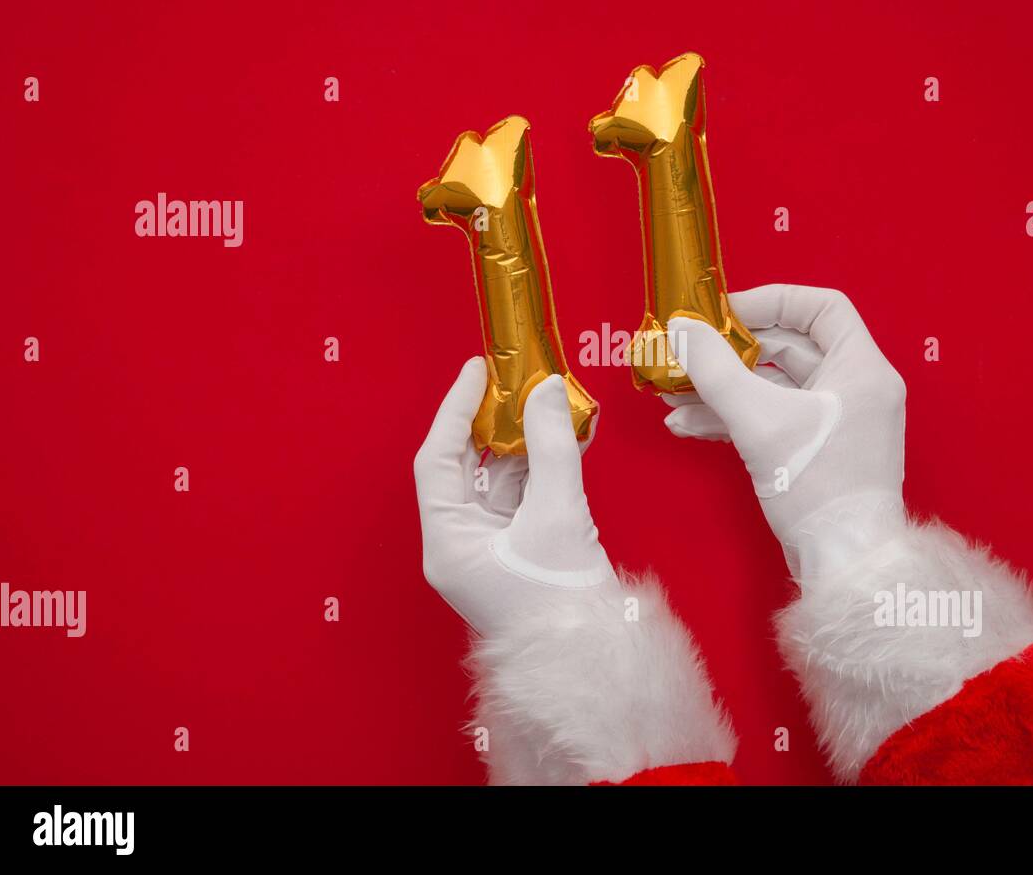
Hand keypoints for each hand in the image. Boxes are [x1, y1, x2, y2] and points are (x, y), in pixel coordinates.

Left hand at [414, 358, 613, 635]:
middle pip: (468, 466)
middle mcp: (461, 544)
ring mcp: (491, 549)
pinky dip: (542, 468)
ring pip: (499, 479)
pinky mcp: (520, 551)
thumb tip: (546, 390)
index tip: (479, 371)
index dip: (457, 409)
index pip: (439, 458)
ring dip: (524, 443)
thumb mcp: (557, 513)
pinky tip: (565, 440)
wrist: (593, 661)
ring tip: (551, 405)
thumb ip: (551, 445)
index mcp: (449, 542)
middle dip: (494, 423)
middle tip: (518, 381)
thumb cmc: (562, 604)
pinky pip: (524, 497)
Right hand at [664, 285, 906, 579]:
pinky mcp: (818, 454)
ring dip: (723, 388)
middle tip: (688, 352)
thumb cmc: (818, 487)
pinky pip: (773, 419)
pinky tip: (689, 425)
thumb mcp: (759, 420)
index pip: (820, 307)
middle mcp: (856, 389)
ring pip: (774, 387)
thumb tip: (681, 328)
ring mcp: (838, 423)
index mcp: (861, 368)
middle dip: (732, 352)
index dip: (771, 301)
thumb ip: (715, 369)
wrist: (844, 564)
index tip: (724, 313)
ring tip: (673, 394)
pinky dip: (735, 418)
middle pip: (789, 347)